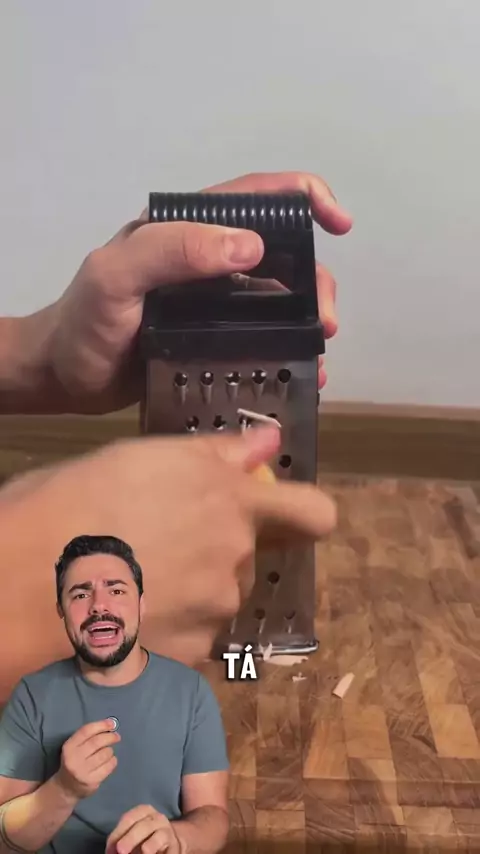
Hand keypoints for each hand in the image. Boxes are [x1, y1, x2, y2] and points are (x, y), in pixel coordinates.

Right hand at [30, 424, 335, 663]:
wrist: (23, 585)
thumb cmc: (71, 502)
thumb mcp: (141, 458)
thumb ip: (215, 455)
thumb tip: (267, 444)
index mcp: (231, 500)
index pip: (312, 514)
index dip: (299, 515)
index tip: (275, 516)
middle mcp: (236, 557)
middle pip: (249, 556)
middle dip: (217, 548)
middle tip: (156, 540)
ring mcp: (215, 611)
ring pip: (219, 597)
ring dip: (192, 588)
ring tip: (133, 578)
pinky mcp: (190, 656)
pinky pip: (193, 636)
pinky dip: (169, 627)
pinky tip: (128, 613)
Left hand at [47, 171, 351, 412]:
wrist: (65, 380)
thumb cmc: (83, 323)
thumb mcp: (115, 276)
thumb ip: (170, 250)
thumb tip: (251, 246)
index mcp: (185, 230)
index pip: (253, 197)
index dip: (303, 198)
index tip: (338, 221)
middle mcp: (206, 261)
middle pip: (280, 254)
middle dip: (315, 280)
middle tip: (327, 321)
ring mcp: (213, 302)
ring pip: (279, 298)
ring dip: (309, 318)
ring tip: (319, 351)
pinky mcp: (215, 340)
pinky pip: (265, 337)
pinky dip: (290, 350)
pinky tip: (304, 371)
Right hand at [55, 719, 119, 799]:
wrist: (66, 787)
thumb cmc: (74, 761)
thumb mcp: (74, 747)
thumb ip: (88, 736)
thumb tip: (110, 724)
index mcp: (69, 747)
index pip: (86, 731)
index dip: (101, 725)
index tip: (112, 723)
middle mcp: (74, 759)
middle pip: (97, 742)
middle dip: (110, 737)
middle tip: (117, 737)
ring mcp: (82, 771)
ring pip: (105, 754)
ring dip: (110, 751)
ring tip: (108, 752)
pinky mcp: (92, 781)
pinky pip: (109, 766)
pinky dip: (113, 761)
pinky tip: (110, 761)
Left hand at [106, 806, 178, 853]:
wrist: (170, 843)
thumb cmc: (145, 837)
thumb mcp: (132, 834)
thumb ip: (120, 840)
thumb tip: (110, 851)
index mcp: (144, 811)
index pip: (129, 818)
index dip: (117, 834)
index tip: (109, 850)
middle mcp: (158, 818)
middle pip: (143, 826)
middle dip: (130, 839)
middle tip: (120, 851)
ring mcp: (168, 832)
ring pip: (158, 837)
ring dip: (149, 846)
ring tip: (144, 852)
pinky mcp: (175, 847)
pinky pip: (169, 851)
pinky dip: (161, 853)